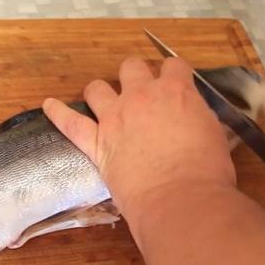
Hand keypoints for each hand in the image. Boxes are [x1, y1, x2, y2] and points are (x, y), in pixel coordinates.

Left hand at [43, 57, 234, 218]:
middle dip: (136, 76)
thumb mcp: (215, 136)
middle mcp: (141, 96)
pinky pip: (70, 122)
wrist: (179, 199)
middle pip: (131, 67)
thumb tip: (197, 119)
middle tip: (141, 93)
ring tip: (103, 100)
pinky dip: (57, 112)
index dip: (174, 73)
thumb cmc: (206, 172)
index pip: (174, 66)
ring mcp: (114, 118)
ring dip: (101, 92)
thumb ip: (201, 119)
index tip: (175, 82)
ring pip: (97, 88)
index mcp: (176, 91)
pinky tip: (49, 106)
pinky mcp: (96, 143)